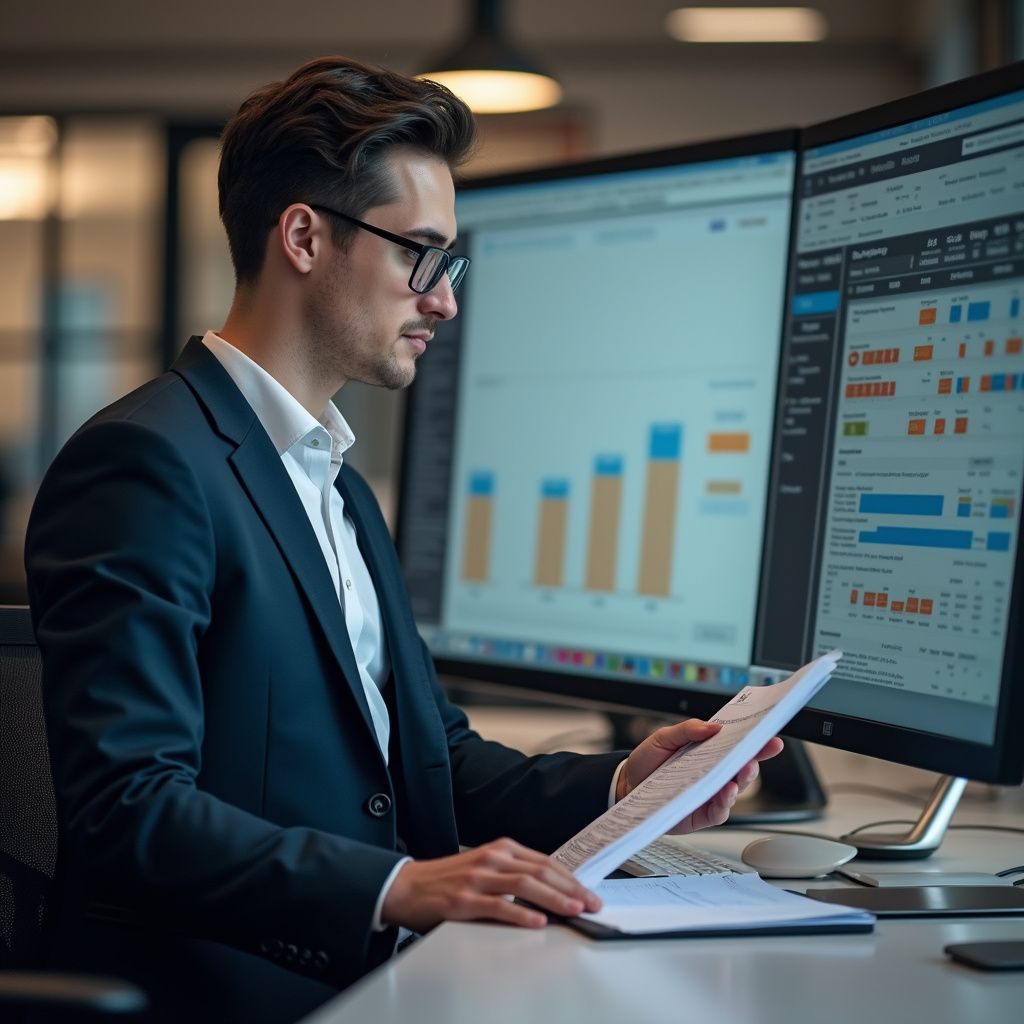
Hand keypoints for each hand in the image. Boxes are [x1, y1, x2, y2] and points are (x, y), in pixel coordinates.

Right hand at [381, 838, 601, 932]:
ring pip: (525, 885)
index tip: (590, 893)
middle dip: (571, 889)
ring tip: (574, 910)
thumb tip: (552, 892)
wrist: (406, 886)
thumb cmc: (448, 880)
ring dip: (555, 898)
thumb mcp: (485, 867)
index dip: (570, 878)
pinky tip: (538, 920)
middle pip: (541, 871)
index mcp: (500, 849)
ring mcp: (477, 878)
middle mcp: (492, 859)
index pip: (545, 862)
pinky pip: (498, 906)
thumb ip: (513, 874)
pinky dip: (521, 913)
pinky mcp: (463, 900)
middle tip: (592, 904)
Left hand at [615, 719, 783, 832]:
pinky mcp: (699, 815)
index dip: (756, 743)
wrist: (625, 784)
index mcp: (708, 753)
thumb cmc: (647, 760)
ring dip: (742, 782)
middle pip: (741, 769)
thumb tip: (714, 727)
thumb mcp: (664, 737)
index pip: (736, 747)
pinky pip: (718, 812)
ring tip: (742, 772)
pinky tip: (725, 793)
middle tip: (755, 755)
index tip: (770, 737)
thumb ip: (688, 730)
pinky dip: (725, 804)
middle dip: (753, 761)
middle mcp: (712, 775)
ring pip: (735, 791)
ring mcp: (708, 795)